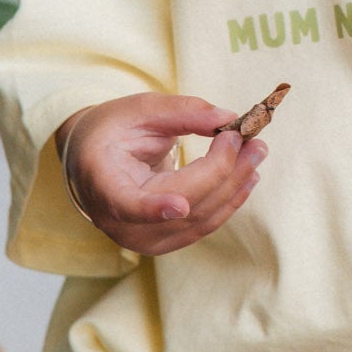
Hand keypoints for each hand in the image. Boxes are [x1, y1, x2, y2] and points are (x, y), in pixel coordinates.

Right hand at [54, 93, 267, 254]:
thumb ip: (181, 112)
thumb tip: (225, 118)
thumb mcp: (138, 110)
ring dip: (235, 184)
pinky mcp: (165, 242)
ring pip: (200, 219)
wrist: (95, 162)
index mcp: (102, 183)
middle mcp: (119, 221)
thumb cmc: (112, 132)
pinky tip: (248, 176)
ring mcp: (143, 239)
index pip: (127, 205)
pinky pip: (204, 225)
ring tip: (257, 151)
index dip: (153, 207)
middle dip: (223, 171)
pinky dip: (229, 199)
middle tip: (251, 140)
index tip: (179, 205)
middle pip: (183, 205)